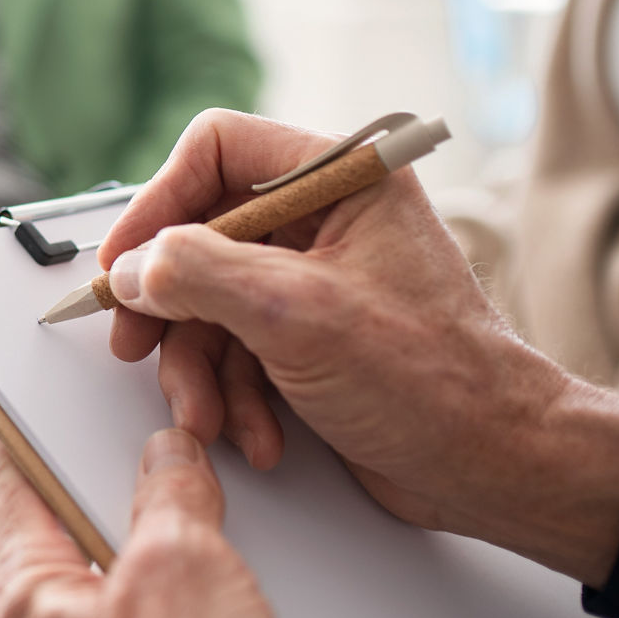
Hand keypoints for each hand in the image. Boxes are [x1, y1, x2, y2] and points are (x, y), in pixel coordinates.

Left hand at [0, 429, 290, 617]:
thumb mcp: (183, 572)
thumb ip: (172, 498)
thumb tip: (172, 459)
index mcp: (30, 588)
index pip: (10, 475)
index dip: (31, 420)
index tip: (54, 391)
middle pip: (75, 519)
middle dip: (123, 480)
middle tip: (169, 451)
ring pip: (126, 572)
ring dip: (170, 542)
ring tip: (214, 530)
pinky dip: (191, 594)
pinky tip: (233, 595)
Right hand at [97, 110, 618, 587]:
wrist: (495, 467)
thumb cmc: (437, 383)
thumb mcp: (296, 315)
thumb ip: (198, 274)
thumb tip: (131, 268)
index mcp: (343, 177)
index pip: (217, 149)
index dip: (158, 202)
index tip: (123, 260)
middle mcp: (328, 217)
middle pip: (200, 235)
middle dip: (171, 307)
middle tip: (136, 343)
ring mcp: (316, 279)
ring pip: (209, 302)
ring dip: (201, 370)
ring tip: (210, 417)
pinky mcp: (309, 335)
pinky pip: (235, 348)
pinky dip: (233, 395)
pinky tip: (254, 432)